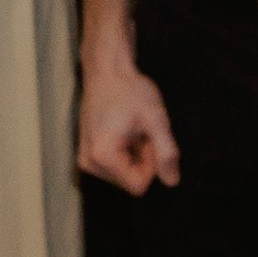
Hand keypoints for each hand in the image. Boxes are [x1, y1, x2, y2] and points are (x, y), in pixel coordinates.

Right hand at [77, 50, 181, 194]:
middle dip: (142, 159)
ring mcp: (86, 159)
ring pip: (123, 174)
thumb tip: (172, 182)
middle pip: (129, 181)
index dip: (152, 164)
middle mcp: (89, 163)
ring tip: (131, 128)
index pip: (138, 185)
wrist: (107, 71)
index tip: (148, 138)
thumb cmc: (130, 91)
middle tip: (139, 130)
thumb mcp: (156, 120)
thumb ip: (166, 153)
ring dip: (134, 155)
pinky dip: (125, 151)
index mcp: (103, 157)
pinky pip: (114, 166)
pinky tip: (123, 130)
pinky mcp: (87, 154)